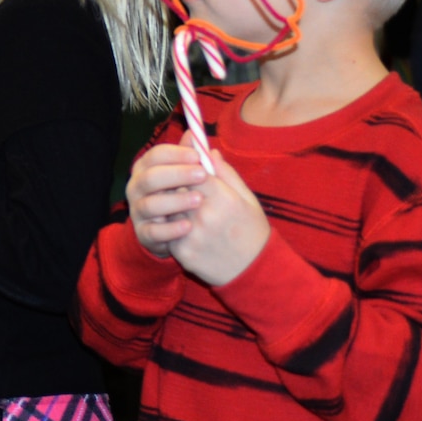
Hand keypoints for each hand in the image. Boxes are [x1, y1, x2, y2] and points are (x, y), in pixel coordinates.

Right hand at [125, 138, 207, 258]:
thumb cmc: (185, 197)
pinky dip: (170, 229)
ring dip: (175, 201)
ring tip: (198, 200)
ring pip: (150, 204)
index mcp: (147, 169)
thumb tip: (193, 135)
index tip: (198, 156)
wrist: (179, 234)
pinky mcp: (143, 234)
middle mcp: (137, 188)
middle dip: (177, 175)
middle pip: (150, 177)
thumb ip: (191, 158)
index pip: (155, 155)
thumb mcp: (191, 177)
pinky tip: (188, 226)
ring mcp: (138, 211)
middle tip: (202, 175)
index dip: (176, 154)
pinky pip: (153, 232)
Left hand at [165, 143, 270, 286]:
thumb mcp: (247, 198)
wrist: (254, 271)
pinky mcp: (182, 252)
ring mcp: (191, 235)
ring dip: (171, 206)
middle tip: (181, 188)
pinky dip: (171, 227)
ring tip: (184, 210)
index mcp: (223, 198)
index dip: (188, 168)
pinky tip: (185, 229)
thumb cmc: (252, 230)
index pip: (192, 171)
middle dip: (177, 186)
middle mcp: (205, 216)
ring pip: (168, 209)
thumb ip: (225, 173)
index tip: (189, 168)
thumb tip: (209, 149)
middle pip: (176, 189)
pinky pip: (167, 231)